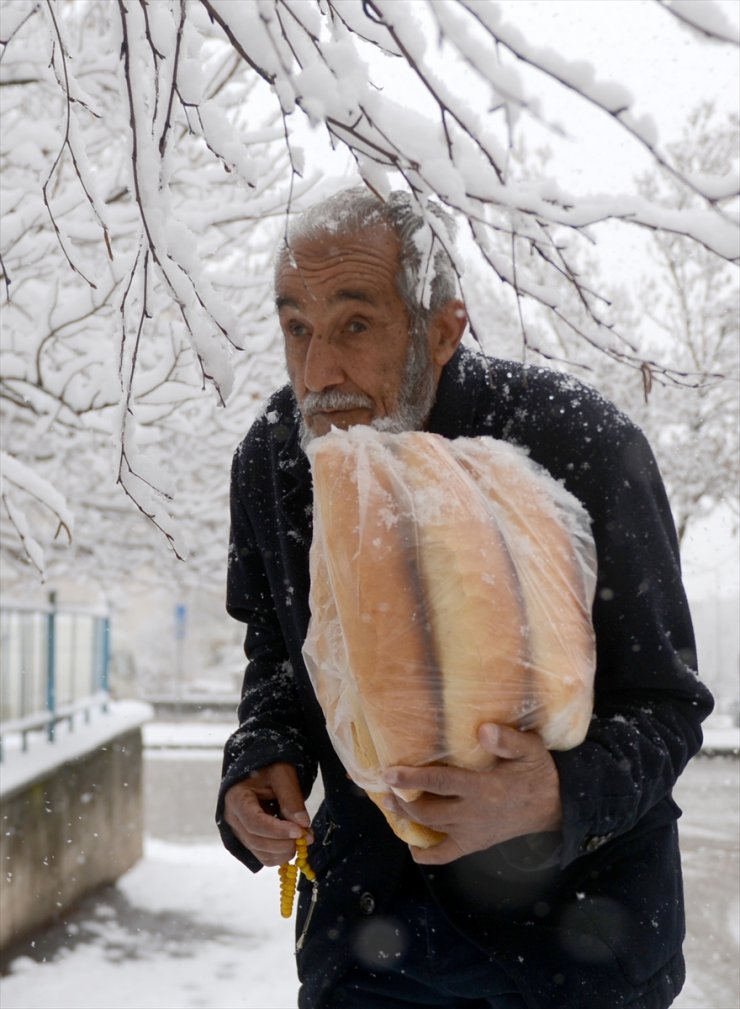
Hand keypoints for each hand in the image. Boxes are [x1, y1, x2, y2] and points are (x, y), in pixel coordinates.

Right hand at [223, 762, 313, 866]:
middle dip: (284, 843)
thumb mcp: (282, 775)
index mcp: (236, 798)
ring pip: (260, 852)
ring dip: (284, 851)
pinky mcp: (248, 839)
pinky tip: (294, 841)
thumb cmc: (270, 767)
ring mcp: (239, 831)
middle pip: (257, 841)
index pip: (254, 822)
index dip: (277, 830)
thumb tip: (303, 825)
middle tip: (308, 836)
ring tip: (304, 836)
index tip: (300, 831)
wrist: (262, 769)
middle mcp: (233, 818)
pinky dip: (280, 854)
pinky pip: (263, 856)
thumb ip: (291, 799)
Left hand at [383, 724, 561, 864]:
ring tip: (390, 803)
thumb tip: (483, 730)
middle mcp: (472, 814)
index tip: (388, 773)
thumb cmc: (536, 772)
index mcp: (482, 789)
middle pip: (426, 811)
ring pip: (430, 829)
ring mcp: (471, 833)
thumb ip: (508, 740)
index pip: (439, 784)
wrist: (553, 807)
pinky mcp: (473, 845)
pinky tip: (412, 843)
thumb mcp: (530, 750)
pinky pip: (444, 855)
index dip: (411, 779)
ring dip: (406, 818)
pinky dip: (424, 854)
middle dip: (401, 800)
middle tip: (383, 786)